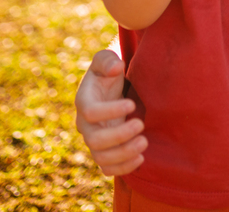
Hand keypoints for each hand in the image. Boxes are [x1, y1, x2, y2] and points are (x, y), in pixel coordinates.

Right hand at [74, 49, 146, 174]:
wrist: (111, 90)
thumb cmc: (108, 73)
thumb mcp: (106, 59)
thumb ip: (107, 59)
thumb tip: (115, 67)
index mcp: (84, 101)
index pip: (90, 112)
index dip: (110, 111)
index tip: (132, 104)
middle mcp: (85, 125)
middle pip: (94, 140)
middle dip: (119, 135)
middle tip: (141, 124)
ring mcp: (94, 141)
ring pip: (101, 158)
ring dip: (123, 154)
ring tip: (145, 143)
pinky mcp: (104, 152)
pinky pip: (108, 169)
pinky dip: (123, 168)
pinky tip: (141, 158)